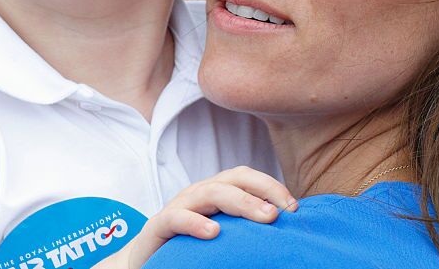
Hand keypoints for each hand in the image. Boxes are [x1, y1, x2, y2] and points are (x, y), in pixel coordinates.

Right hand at [93, 166, 296, 268]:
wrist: (144, 261)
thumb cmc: (188, 247)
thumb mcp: (222, 234)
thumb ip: (244, 228)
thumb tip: (285, 233)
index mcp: (216, 193)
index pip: (246, 177)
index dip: (271, 186)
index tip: (295, 208)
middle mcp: (199, 194)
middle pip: (233, 179)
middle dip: (262, 190)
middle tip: (283, 212)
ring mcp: (179, 207)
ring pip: (210, 193)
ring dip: (240, 202)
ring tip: (264, 217)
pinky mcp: (158, 226)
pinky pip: (177, 218)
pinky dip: (196, 223)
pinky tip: (214, 233)